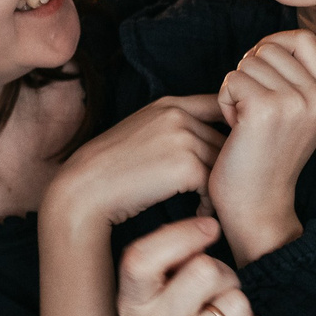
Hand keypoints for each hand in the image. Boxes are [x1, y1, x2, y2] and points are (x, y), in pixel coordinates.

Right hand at [43, 95, 222, 235]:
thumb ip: (170, 126)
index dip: (228, 129)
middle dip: (224, 164)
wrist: (86, 189)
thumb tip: (202, 139)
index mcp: (168, 104)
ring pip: (221, 162)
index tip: (226, 152)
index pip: (217, 106)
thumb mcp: (140, 131)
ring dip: (217, 185)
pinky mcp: (186, 166)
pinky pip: (213, 184)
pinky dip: (208, 202)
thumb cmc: (111, 168)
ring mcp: (183, 138)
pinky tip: (198, 211)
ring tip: (207, 202)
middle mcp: (178, 115)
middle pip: (223, 138)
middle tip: (218, 186)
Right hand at [120, 216, 274, 315]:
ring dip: (243, 312)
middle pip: (203, 270)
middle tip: (219, 298)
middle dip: (226, 277)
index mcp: (131, 306)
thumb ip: (174, 264)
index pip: (140, 258)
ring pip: (237, 302)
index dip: (180, 234)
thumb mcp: (164, 300)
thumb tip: (208, 222)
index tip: (210, 228)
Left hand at [209, 29, 315, 264]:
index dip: (274, 45)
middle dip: (250, 72)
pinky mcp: (266, 108)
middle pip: (270, 48)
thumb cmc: (265, 159)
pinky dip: (223, 101)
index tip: (259, 73)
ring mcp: (295, 101)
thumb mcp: (295, 115)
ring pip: (248, 63)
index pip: (303, 39)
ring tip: (243, 122)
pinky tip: (233, 128)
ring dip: (235, 89)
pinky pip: (231, 80)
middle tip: (249, 110)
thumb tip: (267, 44)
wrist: (258, 206)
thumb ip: (293, 80)